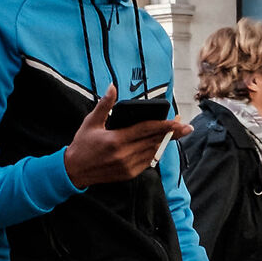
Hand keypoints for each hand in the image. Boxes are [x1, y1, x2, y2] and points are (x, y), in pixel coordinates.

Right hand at [64, 89, 190, 186]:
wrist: (74, 171)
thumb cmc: (82, 144)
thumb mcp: (91, 122)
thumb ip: (105, 105)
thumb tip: (112, 86)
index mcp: (116, 140)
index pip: (146, 130)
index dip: (164, 125)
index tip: (178, 122)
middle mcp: (124, 154)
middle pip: (154, 141)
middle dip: (172, 134)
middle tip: (187, 127)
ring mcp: (128, 166)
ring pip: (153, 152)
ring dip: (165, 143)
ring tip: (177, 134)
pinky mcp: (129, 174)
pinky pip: (147, 162)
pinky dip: (155, 152)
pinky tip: (160, 145)